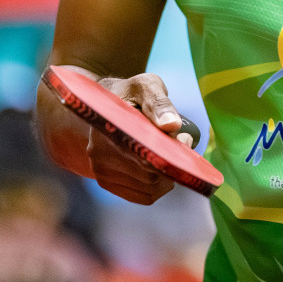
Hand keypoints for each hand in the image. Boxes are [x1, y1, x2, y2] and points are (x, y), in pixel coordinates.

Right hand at [88, 72, 191, 204]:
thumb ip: (160, 103)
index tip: (185, 139)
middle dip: (172, 162)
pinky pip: (143, 195)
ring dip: (168, 174)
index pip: (145, 155)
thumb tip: (172, 125)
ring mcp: (100, 171)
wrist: (105, 105)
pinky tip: (161, 167)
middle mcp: (97, 154)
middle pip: (150, 175)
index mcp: (107, 128)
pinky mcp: (107, 182)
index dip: (171, 152)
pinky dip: (159, 185)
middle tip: (181, 142)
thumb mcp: (146, 86)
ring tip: (170, 152)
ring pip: (149, 189)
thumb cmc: (131, 93)